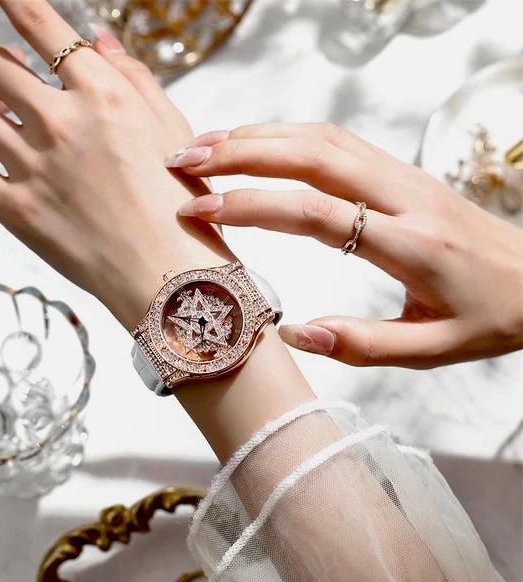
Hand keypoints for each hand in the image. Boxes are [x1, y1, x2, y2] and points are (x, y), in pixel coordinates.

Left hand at [0, 0, 232, 330]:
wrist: (170, 276)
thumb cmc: (180, 205)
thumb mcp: (172, 131)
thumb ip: (133, 77)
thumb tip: (94, 38)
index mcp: (105, 96)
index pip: (40, 25)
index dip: (15, 2)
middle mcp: (63, 123)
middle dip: (2, 70)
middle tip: (17, 90)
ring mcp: (34, 168)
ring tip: (6, 127)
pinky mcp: (16, 210)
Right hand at [167, 123, 522, 367]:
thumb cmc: (491, 315)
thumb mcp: (434, 350)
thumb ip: (364, 345)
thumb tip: (294, 333)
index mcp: (411, 245)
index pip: (317, 213)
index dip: (254, 206)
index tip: (203, 210)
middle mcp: (404, 196)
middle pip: (313, 155)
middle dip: (242, 152)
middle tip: (186, 161)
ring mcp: (404, 176)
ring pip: (322, 137)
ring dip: (260, 134)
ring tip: (206, 146)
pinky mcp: (401, 171)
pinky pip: (336, 140)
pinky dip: (287, 135)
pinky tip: (256, 145)